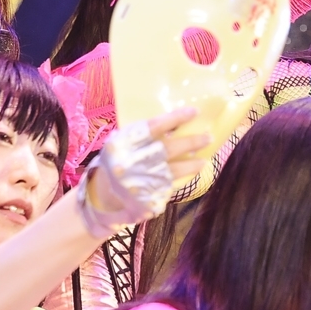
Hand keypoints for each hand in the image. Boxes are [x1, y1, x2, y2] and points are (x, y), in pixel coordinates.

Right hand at [82, 107, 210, 236]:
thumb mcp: (123, 144)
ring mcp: (140, 181)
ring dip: (192, 164)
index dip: (176, 118)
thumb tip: (176, 124)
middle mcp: (133, 161)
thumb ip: (144, 135)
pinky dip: (184, 177)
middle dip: (192, 142)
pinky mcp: (148, 197)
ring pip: (174, 170)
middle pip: (169, 148)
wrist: (102, 195)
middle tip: (208, 136)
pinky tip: (192, 171)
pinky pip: (171, 185)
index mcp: (125, 143)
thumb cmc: (117, 162)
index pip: (154, 126)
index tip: (194, 112)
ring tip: (204, 159)